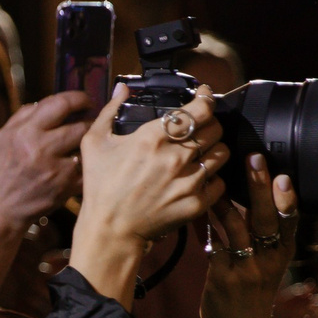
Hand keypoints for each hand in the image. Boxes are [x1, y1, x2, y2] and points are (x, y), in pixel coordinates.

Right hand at [0, 92, 90, 225]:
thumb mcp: (1, 138)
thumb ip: (22, 117)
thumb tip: (45, 103)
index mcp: (25, 132)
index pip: (61, 104)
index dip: (79, 98)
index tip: (84, 100)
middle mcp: (41, 148)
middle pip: (81, 125)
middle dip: (90, 122)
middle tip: (92, 121)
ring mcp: (56, 170)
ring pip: (88, 148)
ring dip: (90, 144)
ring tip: (88, 143)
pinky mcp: (65, 188)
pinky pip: (87, 170)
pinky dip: (88, 166)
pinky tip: (84, 165)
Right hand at [68, 87, 227, 306]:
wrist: (110, 229)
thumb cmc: (100, 185)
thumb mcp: (94, 143)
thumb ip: (110, 110)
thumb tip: (122, 88)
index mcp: (153, 137)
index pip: (199, 109)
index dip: (207, 98)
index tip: (205, 96)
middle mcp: (176, 157)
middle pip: (215, 128)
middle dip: (210, 124)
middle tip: (201, 127)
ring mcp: (188, 181)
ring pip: (222, 153)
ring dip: (214, 149)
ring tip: (202, 152)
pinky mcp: (196, 203)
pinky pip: (220, 182)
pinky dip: (213, 178)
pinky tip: (199, 177)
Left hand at [201, 153, 299, 317]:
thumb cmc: (253, 293)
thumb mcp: (268, 266)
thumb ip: (262, 236)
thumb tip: (252, 196)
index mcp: (282, 255)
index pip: (290, 223)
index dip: (288, 200)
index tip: (284, 176)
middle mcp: (268, 262)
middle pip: (266, 220)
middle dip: (260, 188)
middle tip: (254, 159)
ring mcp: (246, 271)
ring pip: (237, 228)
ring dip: (224, 201)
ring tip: (213, 178)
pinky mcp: (222, 279)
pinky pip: (212, 245)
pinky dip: (204, 224)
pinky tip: (196, 207)